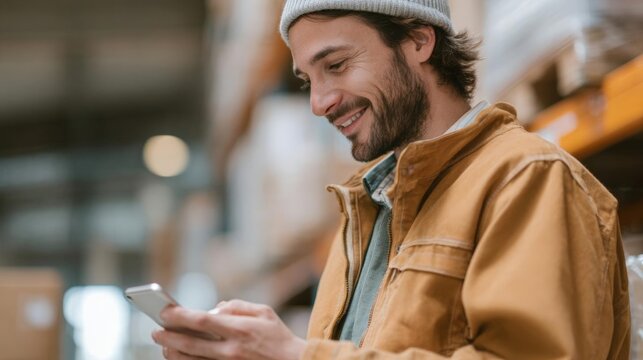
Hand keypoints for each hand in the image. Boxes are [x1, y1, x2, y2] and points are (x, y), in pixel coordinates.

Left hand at [151, 299, 306, 359]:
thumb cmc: (278, 335)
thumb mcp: (263, 311)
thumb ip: (237, 306)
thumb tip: (215, 308)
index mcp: (239, 329)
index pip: (201, 320)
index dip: (179, 316)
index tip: (164, 311)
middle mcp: (231, 350)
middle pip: (190, 344)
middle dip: (168, 337)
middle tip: (155, 332)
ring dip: (173, 353)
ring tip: (164, 345)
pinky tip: (179, 357)